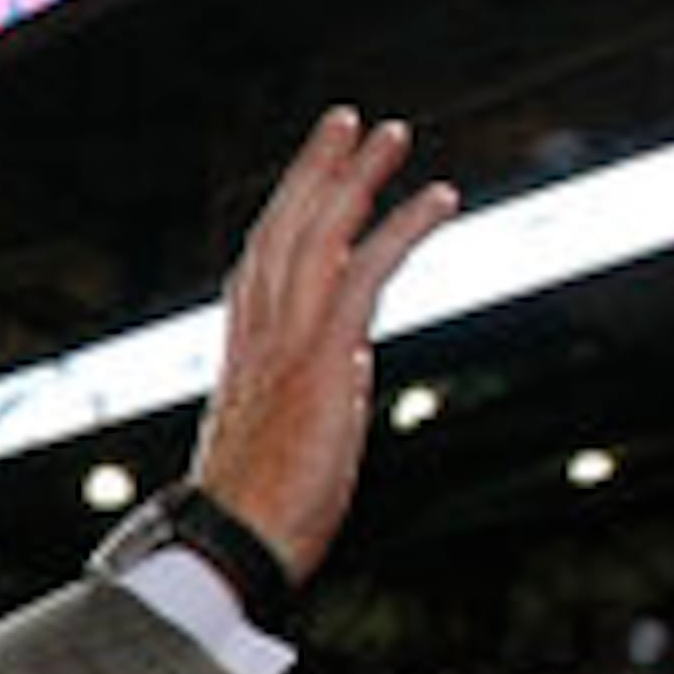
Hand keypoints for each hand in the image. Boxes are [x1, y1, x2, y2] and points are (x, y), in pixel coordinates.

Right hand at [187, 109, 456, 581]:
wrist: (235, 548)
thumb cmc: (256, 520)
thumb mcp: (287, 445)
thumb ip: (319, 394)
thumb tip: (351, 369)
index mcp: (243, 360)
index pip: (259, 268)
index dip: (285, 215)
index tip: (309, 181)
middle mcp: (259, 339)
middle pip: (283, 231)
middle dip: (317, 173)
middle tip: (348, 125)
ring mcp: (287, 344)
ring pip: (319, 234)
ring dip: (357, 178)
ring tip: (390, 135)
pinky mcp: (323, 358)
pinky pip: (367, 271)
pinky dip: (404, 227)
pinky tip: (438, 197)